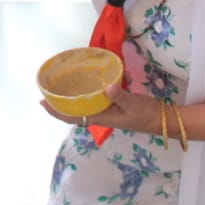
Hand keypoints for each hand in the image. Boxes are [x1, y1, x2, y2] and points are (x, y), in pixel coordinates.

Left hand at [40, 82, 163, 135]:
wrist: (161, 118)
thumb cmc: (146, 114)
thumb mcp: (133, 104)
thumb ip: (120, 96)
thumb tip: (106, 87)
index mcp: (102, 118)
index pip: (74, 118)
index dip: (57, 113)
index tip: (44, 104)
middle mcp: (100, 116)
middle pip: (75, 114)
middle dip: (59, 106)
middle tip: (46, 93)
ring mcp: (106, 111)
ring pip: (83, 108)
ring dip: (70, 101)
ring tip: (60, 89)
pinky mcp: (113, 105)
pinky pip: (93, 102)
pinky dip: (84, 95)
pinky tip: (83, 86)